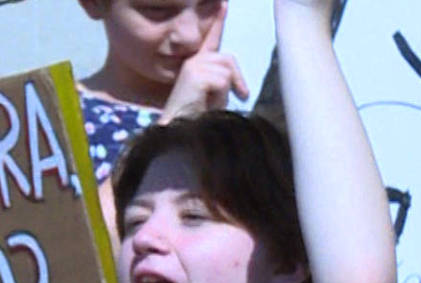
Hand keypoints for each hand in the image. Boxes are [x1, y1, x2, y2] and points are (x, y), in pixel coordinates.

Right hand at [160, 2, 249, 120]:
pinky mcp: (194, 73)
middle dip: (237, 78)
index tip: (223, 4)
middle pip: (228, 58)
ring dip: (226, 90)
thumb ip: (225, 81)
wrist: (180, 131)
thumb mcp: (217, 96)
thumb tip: (240, 85)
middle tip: (240, 95)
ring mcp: (192, 65)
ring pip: (226, 70)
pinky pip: (223, 80)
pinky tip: (205, 102)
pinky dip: (221, 95)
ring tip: (211, 102)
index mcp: (197, 65)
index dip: (217, 21)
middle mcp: (193, 60)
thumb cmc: (198, 117)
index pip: (211, 40)